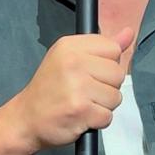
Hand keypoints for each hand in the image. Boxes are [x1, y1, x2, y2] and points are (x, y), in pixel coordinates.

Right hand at [7, 25, 134, 151]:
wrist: (26, 119)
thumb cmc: (50, 89)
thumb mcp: (70, 58)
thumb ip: (101, 47)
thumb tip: (129, 33)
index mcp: (70, 46)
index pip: (113, 48)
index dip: (106, 65)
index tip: (90, 73)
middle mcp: (73, 62)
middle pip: (118, 74)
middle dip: (107, 87)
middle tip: (85, 92)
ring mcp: (77, 86)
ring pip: (115, 96)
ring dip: (103, 106)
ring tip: (82, 104)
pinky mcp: (81, 110)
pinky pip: (108, 116)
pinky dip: (97, 121)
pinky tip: (81, 117)